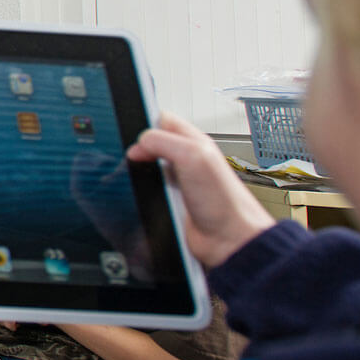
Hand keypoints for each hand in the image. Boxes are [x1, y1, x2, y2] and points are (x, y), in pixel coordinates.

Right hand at [125, 112, 276, 267]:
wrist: (228, 240)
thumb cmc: (224, 202)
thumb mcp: (193, 157)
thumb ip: (163, 142)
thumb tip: (139, 143)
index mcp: (195, 142)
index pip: (164, 120)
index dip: (146, 123)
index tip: (132, 132)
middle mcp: (187, 160)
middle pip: (153, 143)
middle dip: (138, 147)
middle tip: (131, 155)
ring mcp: (178, 181)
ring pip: (148, 166)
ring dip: (139, 170)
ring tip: (134, 173)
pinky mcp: (170, 201)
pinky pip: (148, 189)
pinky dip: (141, 189)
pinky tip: (141, 192)